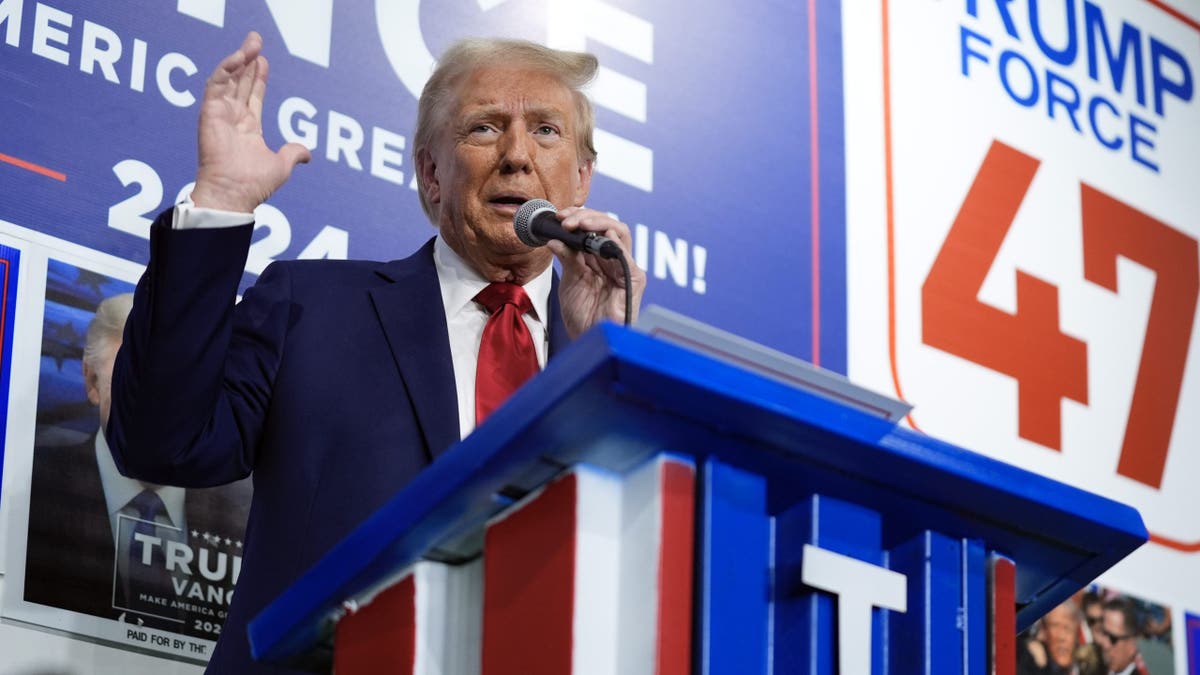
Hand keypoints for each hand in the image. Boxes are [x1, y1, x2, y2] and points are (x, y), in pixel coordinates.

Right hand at [189, 32, 310, 212]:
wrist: (234, 194)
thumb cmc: (253, 185)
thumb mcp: (281, 165)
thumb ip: (293, 153)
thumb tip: (307, 153)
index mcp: (248, 128)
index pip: (253, 95)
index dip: (259, 77)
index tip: (264, 60)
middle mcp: (233, 118)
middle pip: (241, 82)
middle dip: (248, 60)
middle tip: (255, 40)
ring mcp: (220, 114)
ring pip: (229, 79)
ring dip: (239, 59)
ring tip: (251, 43)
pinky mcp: (209, 113)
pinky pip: (216, 85)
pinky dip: (226, 69)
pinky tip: (239, 57)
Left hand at [549, 208, 646, 337]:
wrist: (588, 340)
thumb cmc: (582, 316)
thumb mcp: (570, 280)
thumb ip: (567, 258)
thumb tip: (555, 237)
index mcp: (597, 258)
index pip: (593, 227)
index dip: (577, 216)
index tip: (558, 216)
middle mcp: (612, 259)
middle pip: (607, 224)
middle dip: (586, 216)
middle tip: (566, 220)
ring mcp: (624, 267)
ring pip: (619, 231)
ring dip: (598, 223)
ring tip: (579, 224)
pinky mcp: (634, 279)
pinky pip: (626, 255)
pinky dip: (613, 242)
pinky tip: (599, 237)